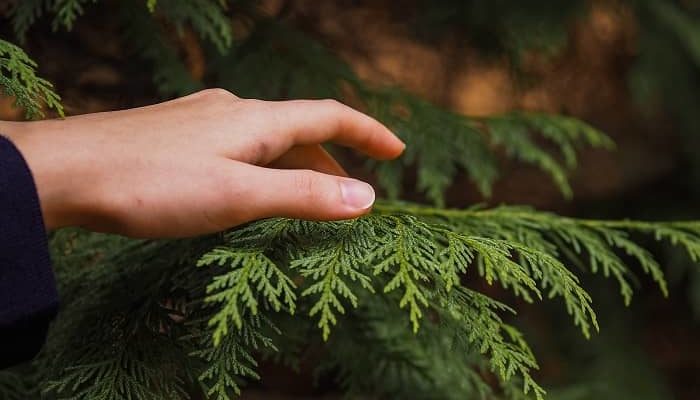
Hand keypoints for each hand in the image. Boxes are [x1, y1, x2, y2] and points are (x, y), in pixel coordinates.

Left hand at [0, 89, 403, 236]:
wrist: (65, 171)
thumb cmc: (151, 184)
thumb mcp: (239, 196)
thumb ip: (304, 196)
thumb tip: (367, 197)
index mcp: (256, 121)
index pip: (330, 115)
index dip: (368, 131)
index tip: (398, 150)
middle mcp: (232, 112)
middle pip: (299, 128)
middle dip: (333, 158)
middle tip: (352, 191)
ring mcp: (201, 121)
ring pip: (265, 138)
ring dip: (294, 164)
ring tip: (304, 195)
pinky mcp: (176, 135)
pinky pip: (236, 145)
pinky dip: (260, 165)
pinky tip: (245, 186)